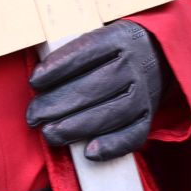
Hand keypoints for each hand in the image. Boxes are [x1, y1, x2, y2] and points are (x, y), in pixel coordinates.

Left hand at [25, 20, 165, 160]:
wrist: (157, 54)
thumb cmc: (110, 50)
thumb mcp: (96, 37)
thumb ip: (71, 53)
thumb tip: (36, 79)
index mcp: (117, 39)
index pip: (85, 52)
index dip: (57, 68)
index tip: (34, 81)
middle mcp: (133, 64)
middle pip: (94, 86)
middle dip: (58, 104)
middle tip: (33, 116)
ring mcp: (144, 91)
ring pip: (112, 113)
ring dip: (77, 127)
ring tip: (50, 134)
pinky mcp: (148, 115)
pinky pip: (134, 135)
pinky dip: (112, 146)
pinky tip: (88, 153)